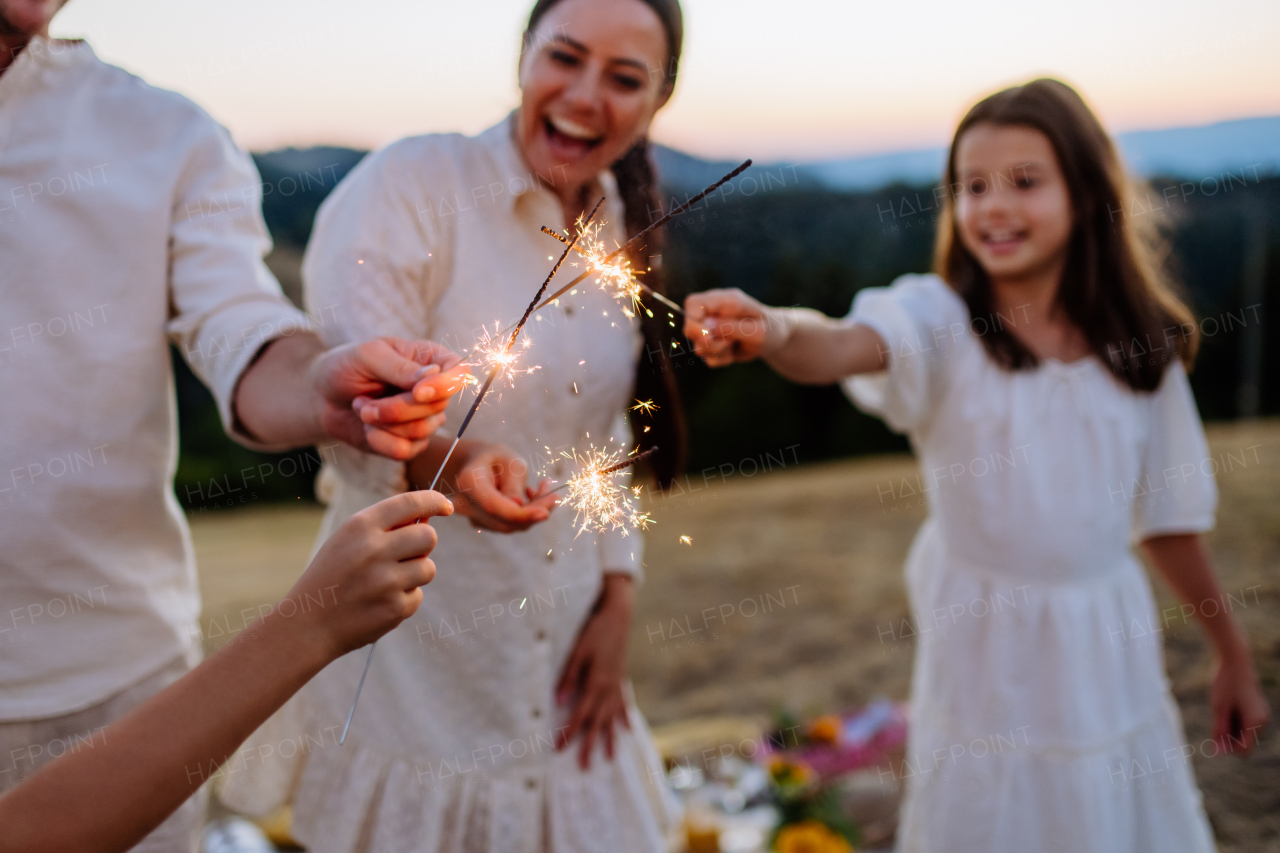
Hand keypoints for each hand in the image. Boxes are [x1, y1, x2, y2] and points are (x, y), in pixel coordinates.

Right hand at [290, 489, 452, 657]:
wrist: (307, 625)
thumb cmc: (331, 577)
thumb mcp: (346, 540)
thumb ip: (384, 527)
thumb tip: (429, 517)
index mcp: (360, 526)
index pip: (410, 503)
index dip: (434, 501)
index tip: (446, 506)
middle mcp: (374, 550)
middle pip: (428, 536)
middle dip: (423, 544)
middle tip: (406, 554)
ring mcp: (386, 581)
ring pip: (428, 568)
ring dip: (415, 573)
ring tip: (386, 582)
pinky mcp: (394, 608)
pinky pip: (417, 596)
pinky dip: (404, 600)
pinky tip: (378, 603)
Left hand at [310, 337, 469, 459]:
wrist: (322, 397)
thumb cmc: (346, 367)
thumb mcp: (368, 355)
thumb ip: (401, 367)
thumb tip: (432, 376)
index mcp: (431, 360)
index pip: (460, 373)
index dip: (445, 386)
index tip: (418, 392)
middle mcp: (434, 391)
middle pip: (437, 407)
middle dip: (397, 408)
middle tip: (364, 402)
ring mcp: (424, 419)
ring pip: (421, 431)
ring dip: (383, 423)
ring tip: (362, 408)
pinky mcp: (410, 443)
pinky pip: (406, 451)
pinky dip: (379, 440)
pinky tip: (367, 427)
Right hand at [416, 440, 557, 533]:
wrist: (477, 464)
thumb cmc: (496, 458)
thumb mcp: (510, 462)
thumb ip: (514, 484)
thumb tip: (519, 507)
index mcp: (469, 482)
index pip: (494, 506)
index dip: (520, 514)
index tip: (545, 514)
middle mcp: (466, 505)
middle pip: (503, 520)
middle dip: (534, 513)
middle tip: (556, 497)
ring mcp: (474, 517)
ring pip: (509, 525)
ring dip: (532, 513)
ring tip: (546, 490)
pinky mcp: (485, 524)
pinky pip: (508, 524)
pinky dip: (525, 515)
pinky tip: (533, 496)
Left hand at [556, 574, 634, 768]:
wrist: (618, 616)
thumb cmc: (594, 631)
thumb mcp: (577, 652)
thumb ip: (568, 677)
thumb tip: (558, 702)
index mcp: (596, 683)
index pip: (580, 714)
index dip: (569, 732)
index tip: (560, 749)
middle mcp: (608, 688)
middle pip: (598, 722)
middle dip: (590, 745)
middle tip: (584, 767)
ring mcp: (617, 685)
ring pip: (613, 717)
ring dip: (610, 738)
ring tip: (610, 758)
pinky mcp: (621, 678)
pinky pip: (624, 704)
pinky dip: (625, 718)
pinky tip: (627, 730)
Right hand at [684, 288, 787, 366]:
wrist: (776, 338)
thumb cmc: (770, 328)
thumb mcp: (757, 330)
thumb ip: (731, 327)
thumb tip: (707, 327)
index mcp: (724, 300)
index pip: (693, 303)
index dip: (692, 320)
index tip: (707, 336)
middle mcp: (714, 312)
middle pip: (690, 326)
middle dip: (707, 342)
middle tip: (727, 344)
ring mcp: (711, 328)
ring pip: (698, 346)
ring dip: (717, 352)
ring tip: (735, 345)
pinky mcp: (713, 344)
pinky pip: (708, 358)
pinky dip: (721, 359)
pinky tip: (734, 352)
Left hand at [1210, 645, 1270, 753]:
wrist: (1236, 660)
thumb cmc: (1225, 683)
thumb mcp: (1219, 708)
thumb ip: (1219, 730)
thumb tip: (1217, 751)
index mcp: (1255, 722)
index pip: (1244, 750)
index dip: (1227, 748)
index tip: (1214, 735)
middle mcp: (1263, 721)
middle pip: (1244, 741)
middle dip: (1228, 736)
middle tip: (1216, 718)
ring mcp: (1262, 715)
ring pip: (1244, 732)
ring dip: (1230, 727)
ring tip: (1221, 709)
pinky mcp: (1257, 709)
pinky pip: (1245, 723)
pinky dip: (1234, 720)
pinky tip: (1226, 706)